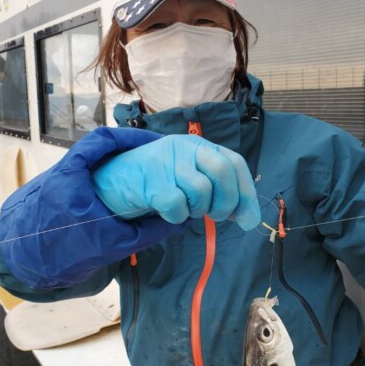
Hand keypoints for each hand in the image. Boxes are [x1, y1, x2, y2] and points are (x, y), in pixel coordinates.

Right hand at [92, 135, 260, 229]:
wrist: (114, 178)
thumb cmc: (161, 182)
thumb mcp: (192, 178)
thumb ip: (220, 193)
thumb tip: (250, 220)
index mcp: (200, 145)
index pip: (234, 162)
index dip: (245, 192)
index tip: (247, 218)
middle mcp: (185, 147)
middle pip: (222, 171)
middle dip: (227, 201)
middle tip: (217, 216)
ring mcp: (167, 161)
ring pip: (201, 191)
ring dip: (198, 210)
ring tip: (186, 208)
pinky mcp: (151, 180)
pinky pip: (178, 207)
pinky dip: (177, 217)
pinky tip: (168, 211)